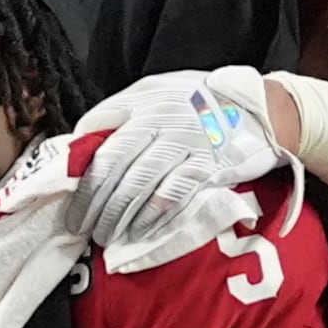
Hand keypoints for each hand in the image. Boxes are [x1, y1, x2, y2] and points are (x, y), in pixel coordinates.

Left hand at [71, 67, 280, 268]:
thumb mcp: (157, 92)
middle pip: (113, 163)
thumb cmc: (200, 103)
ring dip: (117, 214)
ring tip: (103, 235)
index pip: (98, 133)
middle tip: (78, 225)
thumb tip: (82, 141)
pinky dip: (151, 217)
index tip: (67, 194)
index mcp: (143, 100)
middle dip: (92, 199)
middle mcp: (161, 120)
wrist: (260, 110)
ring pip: (139, 183)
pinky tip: (138, 232)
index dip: (80, 167)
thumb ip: (121, 112)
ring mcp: (185, 143)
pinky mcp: (209, 166)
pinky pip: (173, 195)